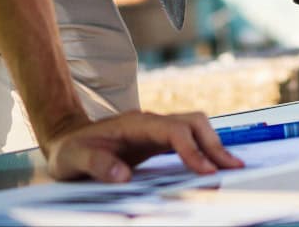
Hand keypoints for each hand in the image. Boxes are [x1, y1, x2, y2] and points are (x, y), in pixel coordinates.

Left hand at [41, 111, 243, 182]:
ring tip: (230, 167)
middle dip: (214, 144)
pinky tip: (212, 165)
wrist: (66, 139)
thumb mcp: (73, 159)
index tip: (205, 171)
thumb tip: (124, 176)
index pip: (173, 131)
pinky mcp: (156, 141)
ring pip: (194, 127)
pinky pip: (187, 140)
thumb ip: (97, 164)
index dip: (191, 150)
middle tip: (233, 168)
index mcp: (135, 124)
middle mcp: (150, 123)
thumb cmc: (70, 150)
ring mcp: (155, 130)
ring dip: (213, 145)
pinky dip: (203, 150)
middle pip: (192, 122)